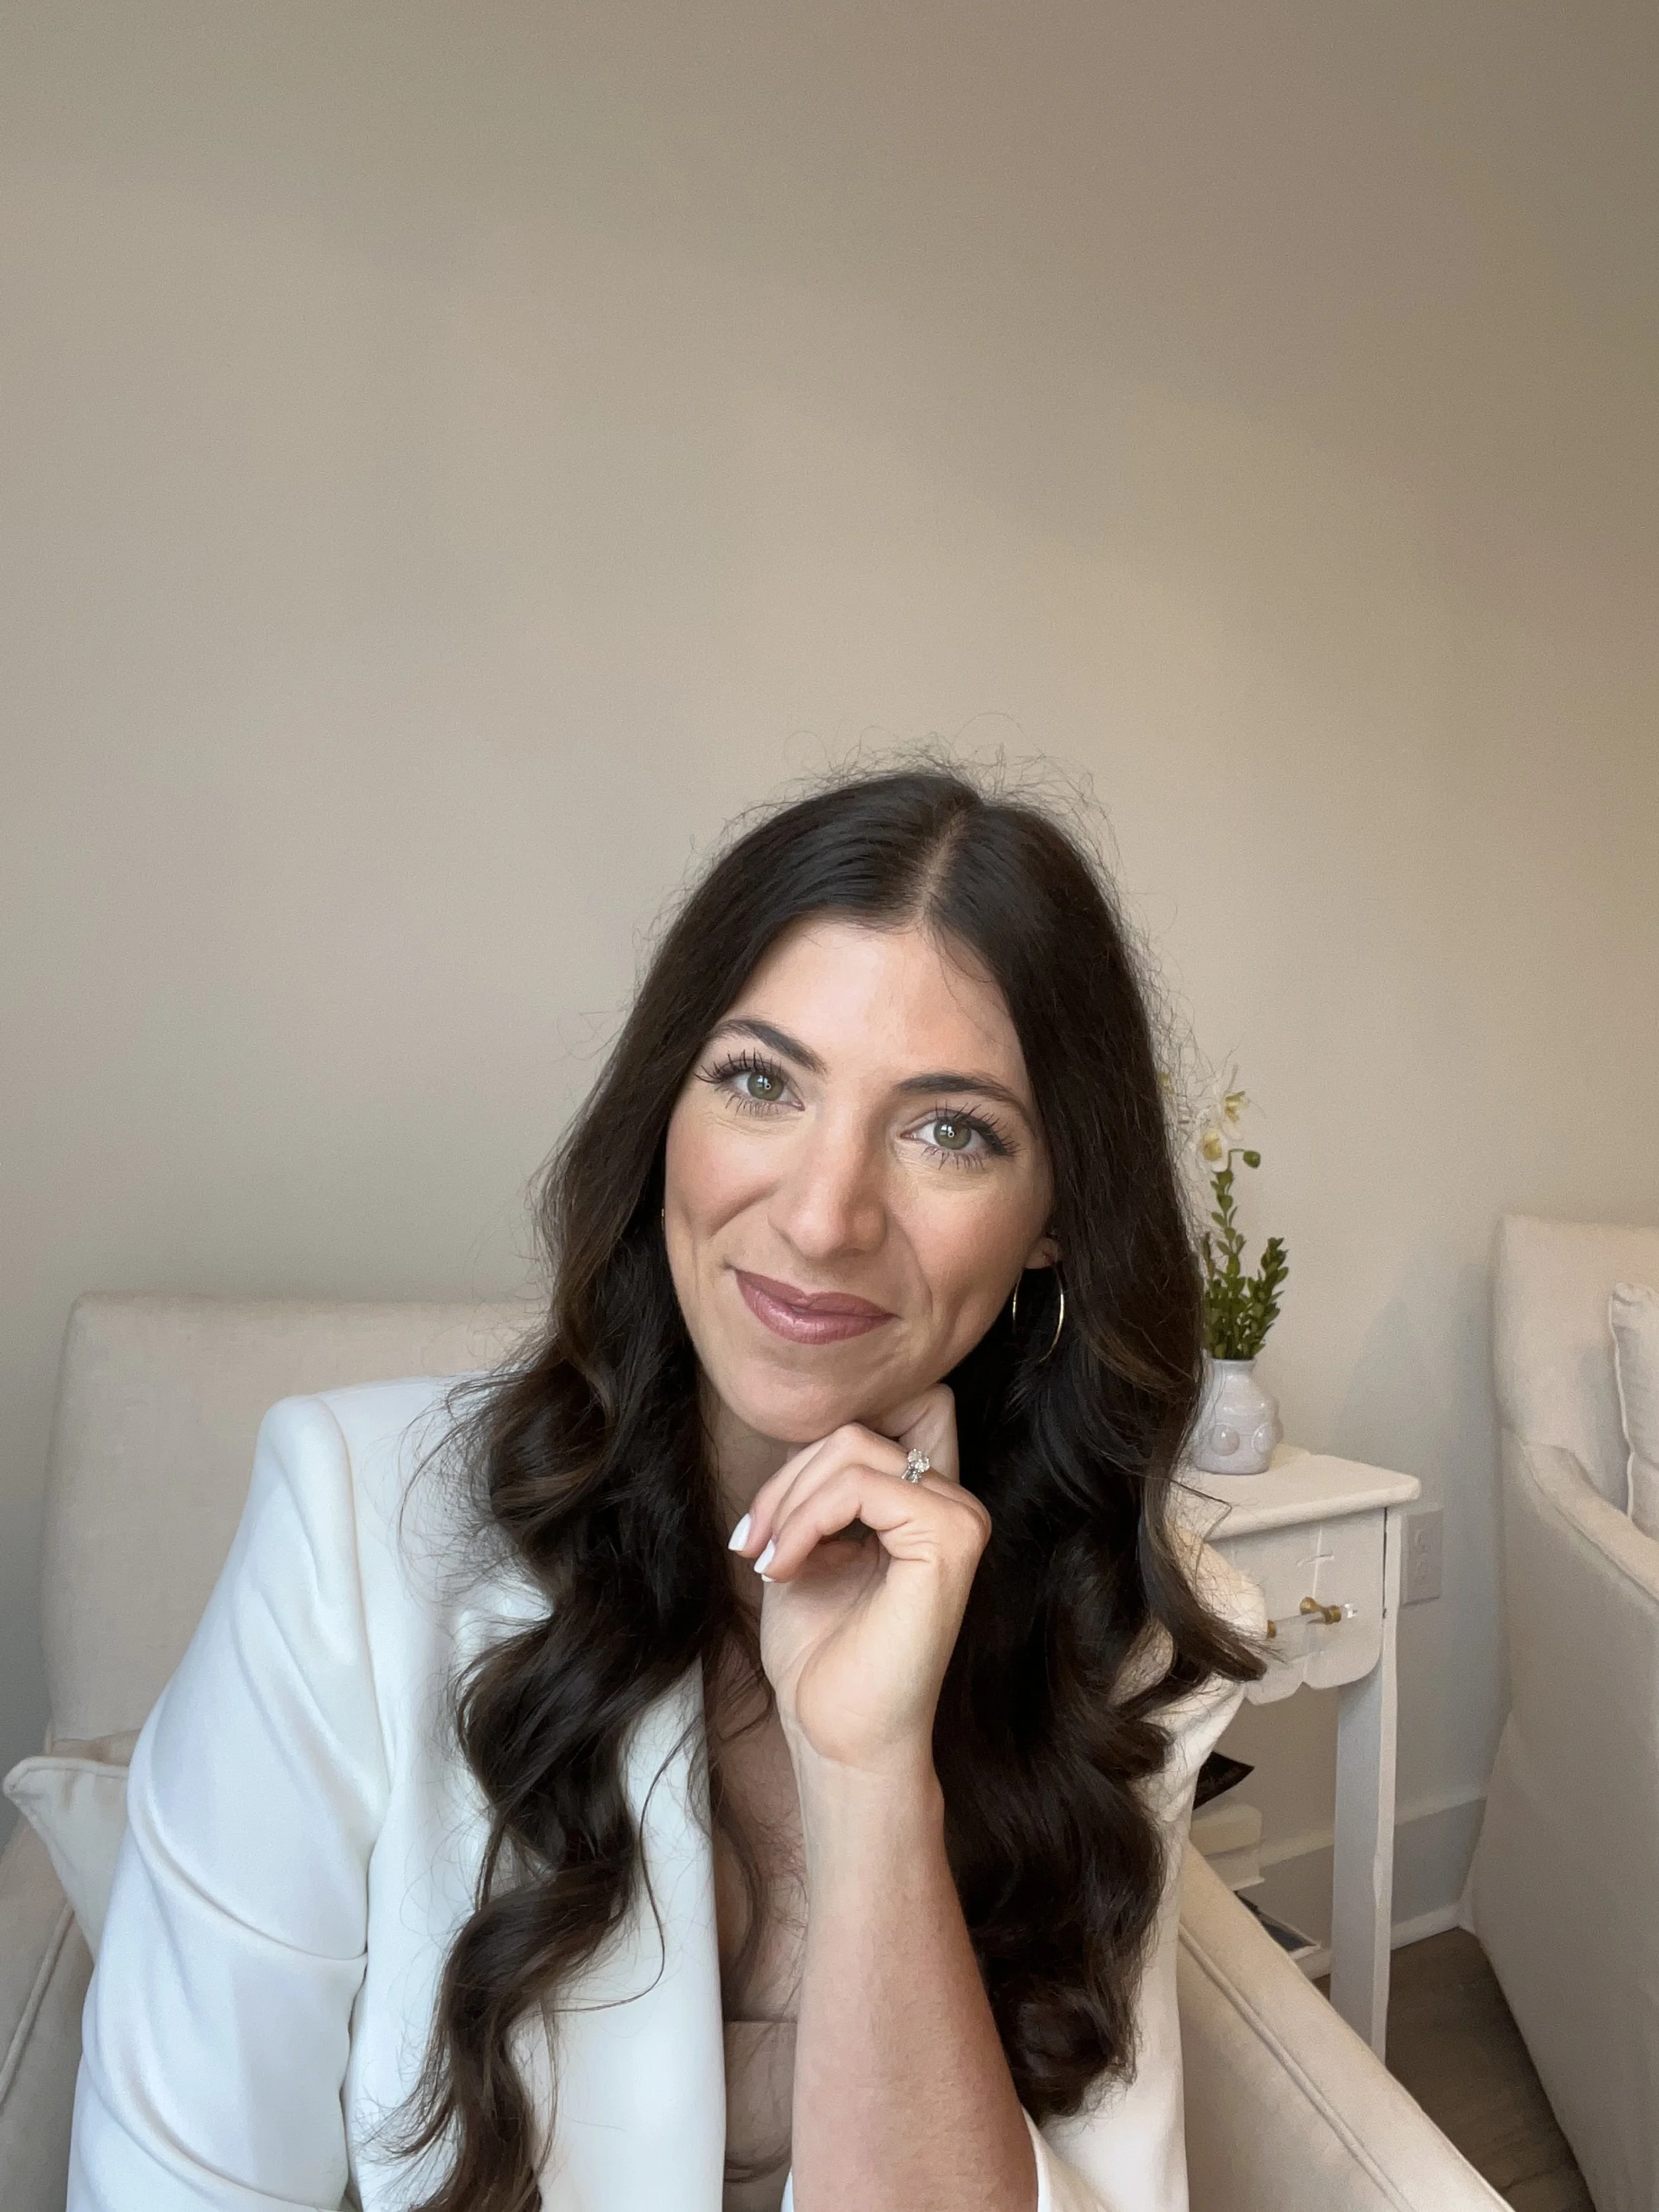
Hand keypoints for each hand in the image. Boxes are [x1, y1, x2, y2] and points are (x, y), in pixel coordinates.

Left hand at [729, 1386, 988, 1776]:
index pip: (895, 1408)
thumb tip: (800, 1424)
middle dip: (787, 1477)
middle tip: (752, 1540)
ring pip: (853, 1446)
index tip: (778, 1510)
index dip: (829, 1433)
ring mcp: (960, 1516)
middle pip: (856, 1426)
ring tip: (764, 1558)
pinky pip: (860, 1484)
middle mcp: (954, 1502)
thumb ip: (817, 1484)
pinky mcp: (950, 1538)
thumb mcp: (807, 1543)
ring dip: (787, 1501)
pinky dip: (804, 1519)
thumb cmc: (821, 1654)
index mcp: (927, 1502)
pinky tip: (784, 1565)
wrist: (834, 1735)